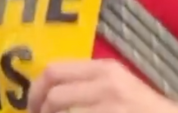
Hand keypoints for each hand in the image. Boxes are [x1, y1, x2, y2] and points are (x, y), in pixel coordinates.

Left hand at [28, 59, 177, 112]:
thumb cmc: (145, 108)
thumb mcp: (118, 86)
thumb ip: (87, 83)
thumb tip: (46, 94)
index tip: (32, 106)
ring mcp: (111, 107)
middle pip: (54, 96)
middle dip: (39, 110)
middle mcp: (106, 84)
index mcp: (105, 69)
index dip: (35, 90)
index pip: (54, 71)